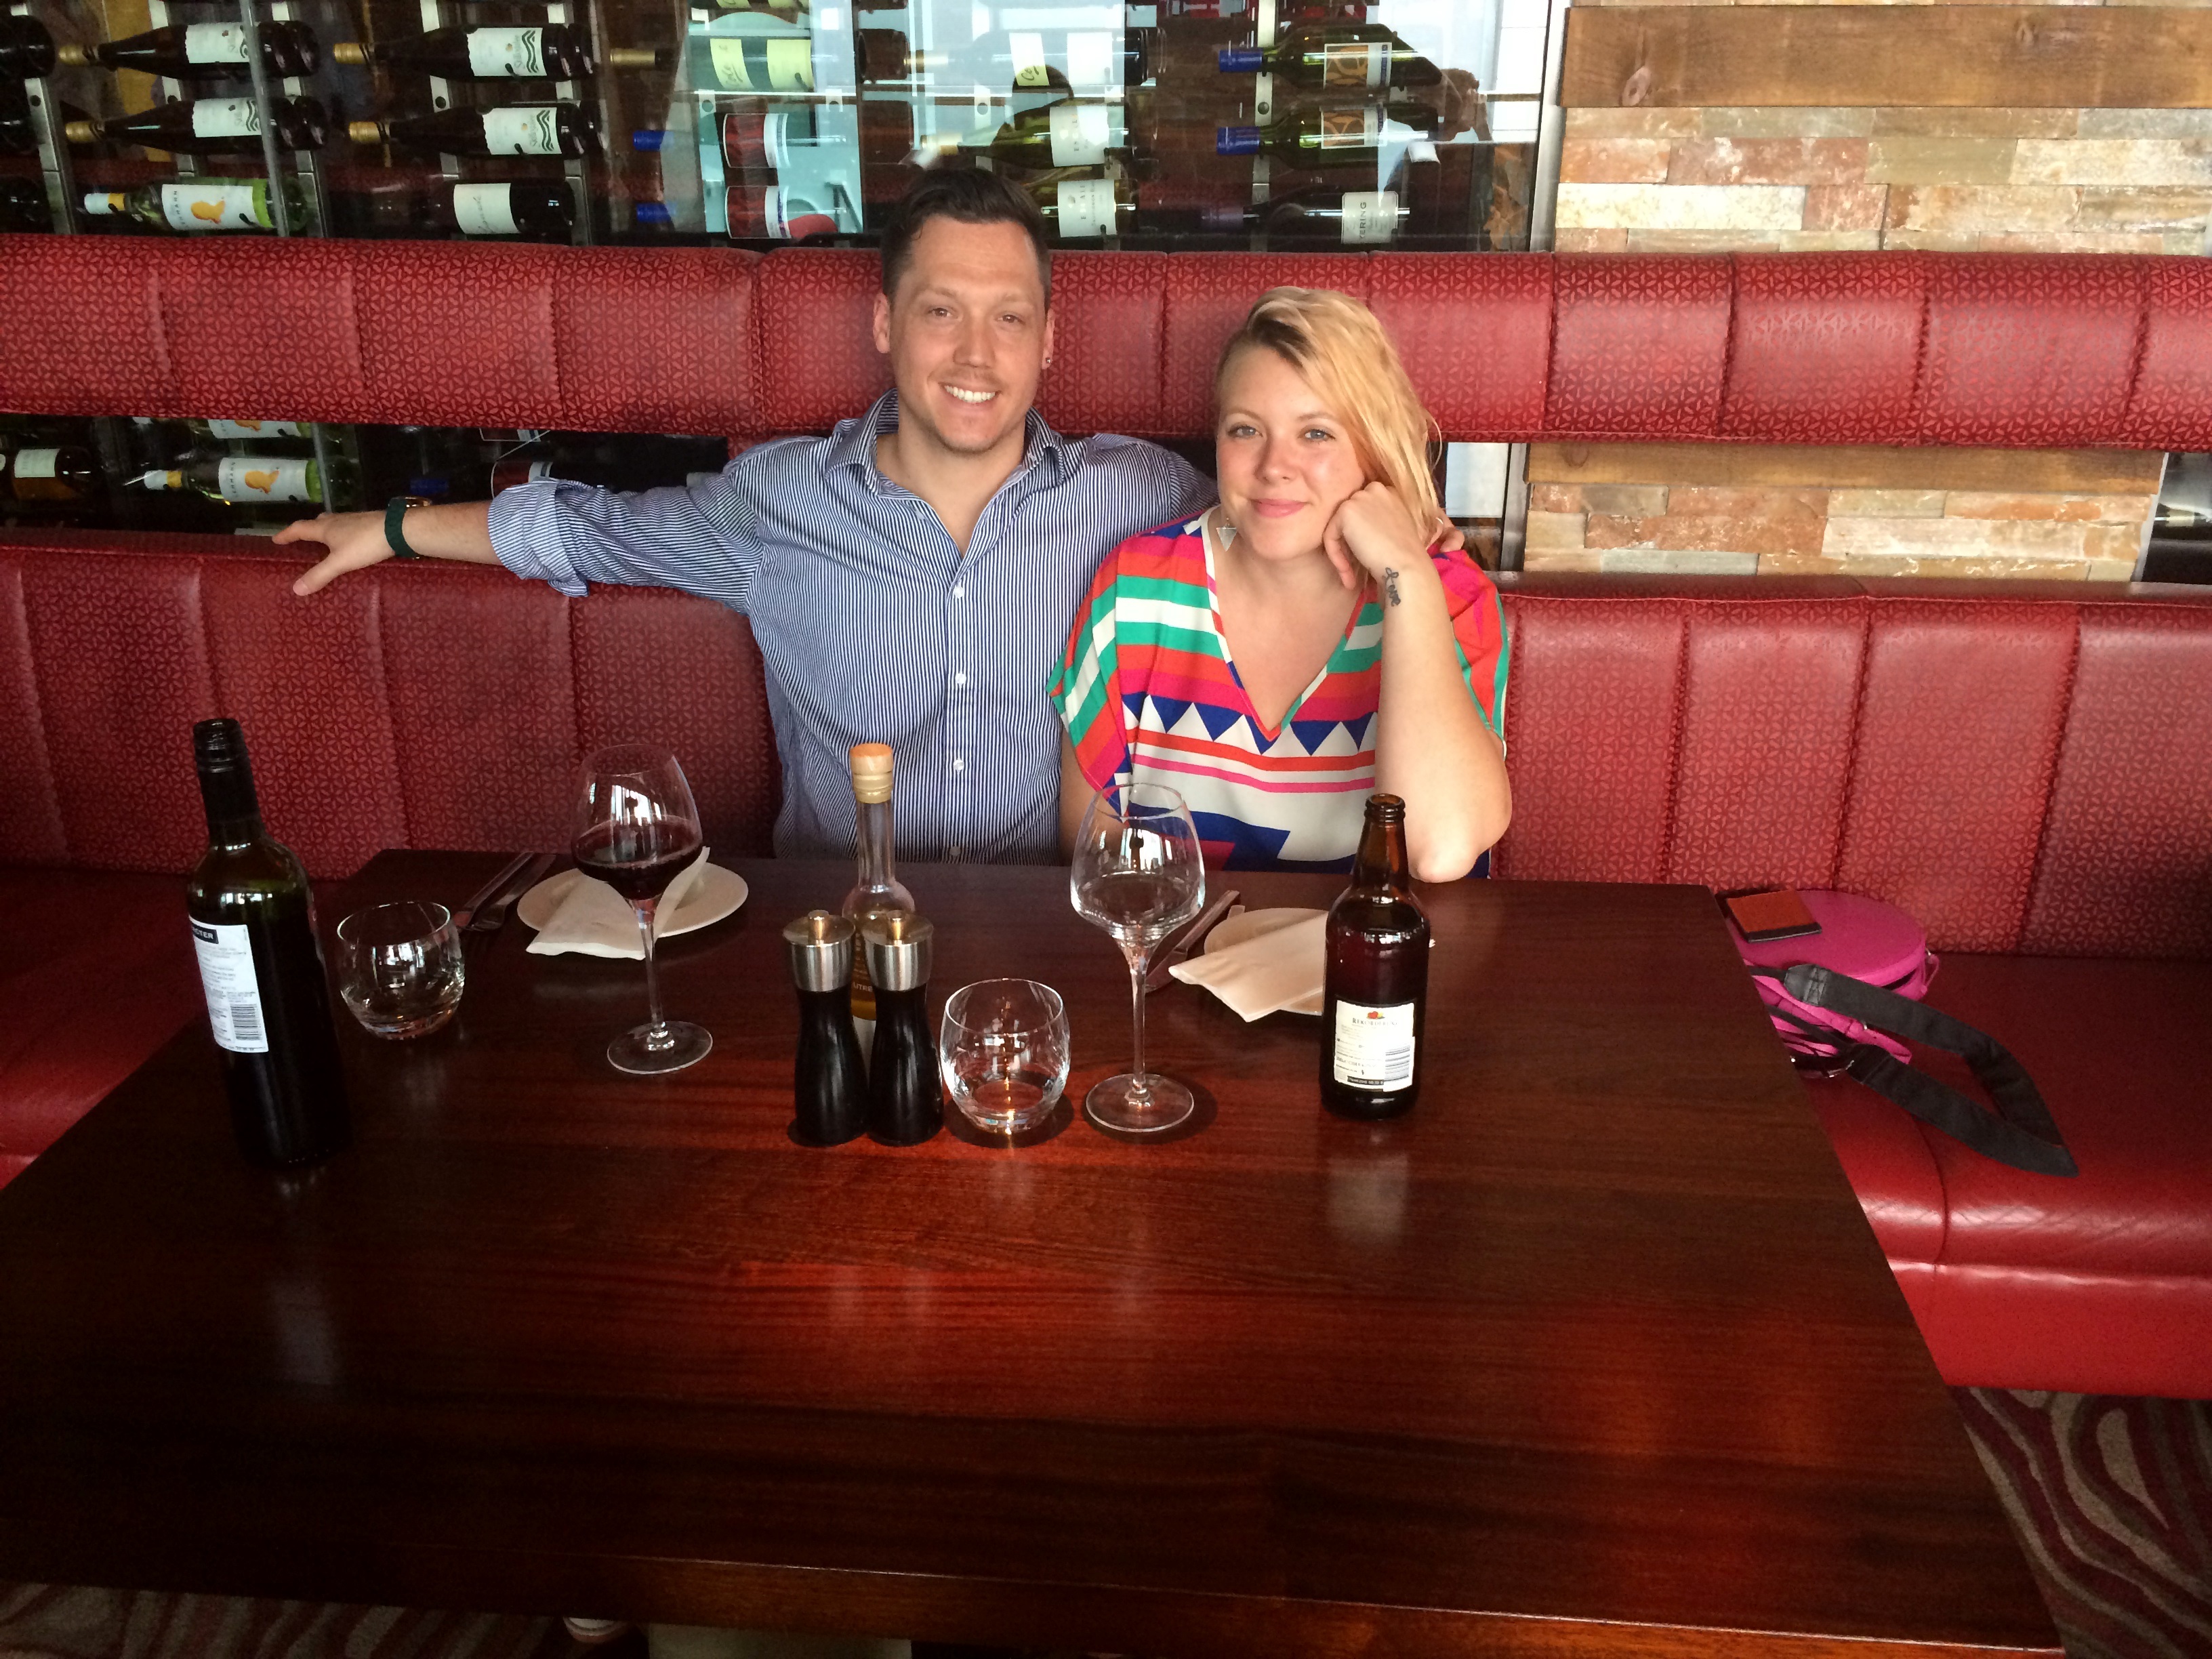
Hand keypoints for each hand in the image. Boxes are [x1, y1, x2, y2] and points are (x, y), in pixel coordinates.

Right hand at [276, 511, 391, 595]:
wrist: (398, 529)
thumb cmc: (365, 544)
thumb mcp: (340, 562)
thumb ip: (319, 575)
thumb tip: (295, 589)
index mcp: (325, 528)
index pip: (299, 529)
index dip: (287, 534)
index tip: (275, 539)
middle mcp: (337, 520)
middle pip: (317, 522)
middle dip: (307, 530)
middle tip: (301, 539)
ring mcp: (354, 520)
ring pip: (334, 524)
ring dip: (326, 531)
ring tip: (324, 543)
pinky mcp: (369, 523)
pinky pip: (349, 528)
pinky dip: (342, 534)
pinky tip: (350, 543)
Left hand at [1321, 482, 1433, 591]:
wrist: (1406, 566)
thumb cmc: (1405, 556)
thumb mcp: (1396, 529)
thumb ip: (1379, 521)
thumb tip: (1359, 532)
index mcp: (1389, 493)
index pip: (1363, 511)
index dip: (1361, 536)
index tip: (1366, 557)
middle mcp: (1374, 489)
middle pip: (1349, 519)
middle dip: (1348, 545)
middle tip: (1353, 570)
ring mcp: (1360, 497)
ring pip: (1337, 528)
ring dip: (1341, 555)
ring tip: (1351, 578)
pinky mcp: (1346, 511)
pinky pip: (1330, 536)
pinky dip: (1336, 557)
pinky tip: (1348, 576)